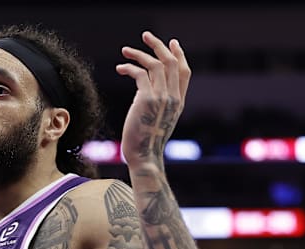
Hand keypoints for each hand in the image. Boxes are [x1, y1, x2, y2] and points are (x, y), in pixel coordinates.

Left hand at [116, 31, 190, 170]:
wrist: (144, 156)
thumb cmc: (146, 143)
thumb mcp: (157, 121)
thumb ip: (158, 104)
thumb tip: (145, 92)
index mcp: (179, 103)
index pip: (184, 72)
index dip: (179, 55)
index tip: (172, 43)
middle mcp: (173, 98)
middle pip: (171, 63)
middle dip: (159, 46)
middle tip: (146, 35)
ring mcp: (162, 98)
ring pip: (156, 64)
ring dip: (140, 54)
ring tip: (125, 50)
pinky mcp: (146, 99)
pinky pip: (140, 74)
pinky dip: (129, 67)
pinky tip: (120, 68)